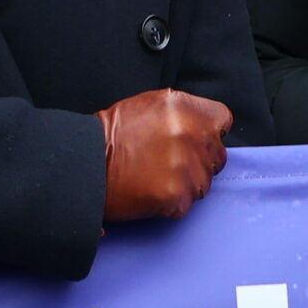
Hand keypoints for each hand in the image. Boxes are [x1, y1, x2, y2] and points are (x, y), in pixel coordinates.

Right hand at [99, 88, 231, 221]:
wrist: (85, 165)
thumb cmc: (110, 134)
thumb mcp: (148, 104)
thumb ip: (182, 113)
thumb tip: (203, 126)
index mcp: (183, 108)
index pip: (222, 120)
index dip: (210, 130)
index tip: (199, 138)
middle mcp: (191, 135)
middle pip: (218, 154)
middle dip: (200, 159)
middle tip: (172, 161)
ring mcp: (187, 168)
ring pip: (205, 182)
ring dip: (187, 182)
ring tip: (158, 176)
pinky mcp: (178, 197)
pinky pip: (188, 202)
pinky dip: (173, 201)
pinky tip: (152, 189)